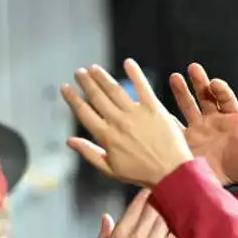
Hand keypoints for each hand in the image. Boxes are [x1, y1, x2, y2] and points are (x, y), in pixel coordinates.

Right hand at [61, 58, 193, 186]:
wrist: (172, 174)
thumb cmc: (141, 174)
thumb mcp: (112, 170)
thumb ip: (90, 153)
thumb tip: (69, 141)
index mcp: (106, 137)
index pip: (84, 112)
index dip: (73, 98)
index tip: (65, 87)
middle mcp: (118, 122)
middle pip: (97, 97)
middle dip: (86, 82)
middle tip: (79, 72)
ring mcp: (136, 114)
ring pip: (115, 90)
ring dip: (102, 77)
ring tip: (94, 68)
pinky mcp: (155, 109)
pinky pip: (143, 87)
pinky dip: (135, 73)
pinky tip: (128, 62)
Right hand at [91, 189, 179, 237]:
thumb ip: (104, 234)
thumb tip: (106, 217)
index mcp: (121, 233)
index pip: (137, 206)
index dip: (145, 196)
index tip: (151, 189)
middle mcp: (138, 237)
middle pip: (154, 210)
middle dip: (160, 202)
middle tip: (166, 196)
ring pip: (166, 222)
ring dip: (169, 216)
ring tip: (174, 210)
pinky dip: (175, 233)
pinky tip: (177, 231)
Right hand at [169, 63, 237, 184]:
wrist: (224, 185)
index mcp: (232, 118)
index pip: (226, 98)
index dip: (221, 90)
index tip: (214, 84)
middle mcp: (213, 119)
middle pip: (206, 96)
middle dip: (200, 82)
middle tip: (193, 68)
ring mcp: (198, 127)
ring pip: (189, 105)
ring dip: (182, 91)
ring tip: (175, 77)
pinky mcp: (185, 138)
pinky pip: (174, 124)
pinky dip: (167, 115)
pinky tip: (158, 104)